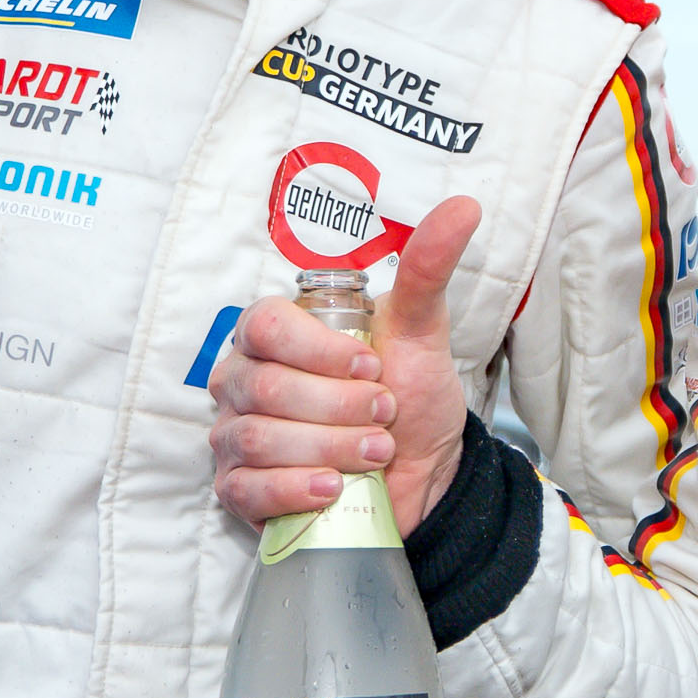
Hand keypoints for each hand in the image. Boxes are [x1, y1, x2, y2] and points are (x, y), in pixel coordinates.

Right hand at [208, 196, 478, 533]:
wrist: (423, 471)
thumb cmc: (409, 396)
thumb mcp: (423, 331)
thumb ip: (429, 268)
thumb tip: (463, 207)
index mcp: (274, 334)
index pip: (266, 326)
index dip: (322, 351)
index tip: (374, 367)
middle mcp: (244, 380)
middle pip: (266, 388)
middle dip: (339, 408)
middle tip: (384, 416)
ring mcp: (235, 435)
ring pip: (259, 440)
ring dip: (329, 449)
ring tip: (376, 453)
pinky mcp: (238, 490)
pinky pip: (245, 490)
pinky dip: (294, 490)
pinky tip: (332, 488)